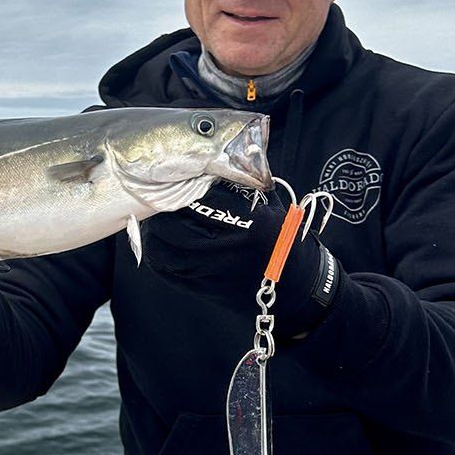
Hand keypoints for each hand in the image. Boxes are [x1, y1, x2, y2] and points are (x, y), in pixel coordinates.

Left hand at [141, 185, 339, 337]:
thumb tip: (218, 162)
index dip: (189, 185)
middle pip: (175, 225)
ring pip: (164, 248)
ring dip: (156, 231)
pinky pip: (165, 270)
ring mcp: (213, 272)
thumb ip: (247, 187)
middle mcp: (229, 249)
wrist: (298, 291)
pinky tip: (162, 242)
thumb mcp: (275, 209)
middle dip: (165, 208)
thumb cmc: (287, 245)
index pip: (206, 197)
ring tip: (160, 219)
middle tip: (165, 198)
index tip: (185, 178)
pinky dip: (157, 253)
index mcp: (252, 225)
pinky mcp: (203, 289)